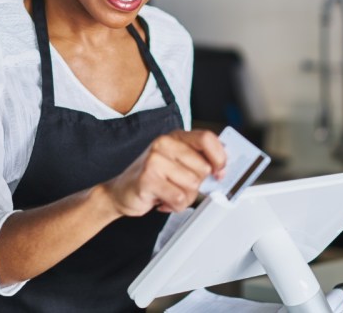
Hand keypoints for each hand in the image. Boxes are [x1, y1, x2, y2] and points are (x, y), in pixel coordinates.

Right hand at [101, 130, 226, 216]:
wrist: (120, 192)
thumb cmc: (152, 178)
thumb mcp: (176, 164)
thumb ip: (198, 161)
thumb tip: (223, 167)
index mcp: (175, 137)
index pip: (207, 138)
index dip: (220, 157)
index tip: (221, 172)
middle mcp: (164, 143)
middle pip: (203, 167)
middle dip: (197, 185)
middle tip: (180, 186)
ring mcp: (155, 159)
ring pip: (192, 185)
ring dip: (185, 198)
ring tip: (169, 193)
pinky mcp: (148, 178)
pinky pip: (179, 198)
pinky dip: (175, 206)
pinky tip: (163, 200)